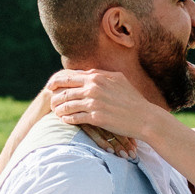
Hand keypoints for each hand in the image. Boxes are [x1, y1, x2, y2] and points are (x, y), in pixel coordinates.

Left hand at [46, 68, 161, 146]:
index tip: (50, 86)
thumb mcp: (118, 80)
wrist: (144, 117)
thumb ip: (102, 75)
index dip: (57, 81)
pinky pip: (74, 118)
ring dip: (58, 109)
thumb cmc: (132, 99)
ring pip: (67, 105)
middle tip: (50, 101)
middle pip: (65, 90)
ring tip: (56, 112)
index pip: (70, 76)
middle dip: (54, 96)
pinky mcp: (96, 117)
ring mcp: (94, 102)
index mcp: (97, 76)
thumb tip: (89, 73)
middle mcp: (94, 87)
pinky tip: (64, 120)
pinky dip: (67, 119)